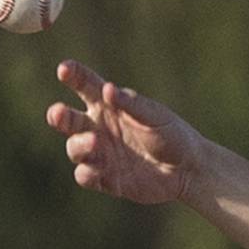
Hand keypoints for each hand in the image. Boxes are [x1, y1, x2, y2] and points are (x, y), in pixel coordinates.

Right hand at [46, 60, 202, 204]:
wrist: (190, 170)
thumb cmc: (173, 135)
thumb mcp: (156, 117)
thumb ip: (132, 105)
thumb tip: (108, 89)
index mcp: (108, 106)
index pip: (85, 86)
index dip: (73, 76)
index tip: (64, 69)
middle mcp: (98, 129)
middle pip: (69, 120)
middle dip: (60, 116)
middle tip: (59, 113)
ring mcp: (100, 154)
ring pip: (75, 148)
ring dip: (79, 145)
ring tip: (94, 141)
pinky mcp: (106, 179)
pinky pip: (86, 176)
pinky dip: (87, 173)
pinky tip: (95, 169)